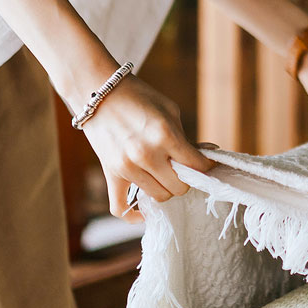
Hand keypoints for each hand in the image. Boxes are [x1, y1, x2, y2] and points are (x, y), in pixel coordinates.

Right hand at [79, 76, 214, 222]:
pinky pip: (121, 208)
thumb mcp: (170, 111)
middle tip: (184, 169)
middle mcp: (146, 155)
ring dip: (166, 188)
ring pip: (159, 197)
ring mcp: (127, 167)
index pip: (196, 166)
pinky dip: (134, 216)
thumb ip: (186, 138)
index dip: (207, 167)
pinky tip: (145, 213)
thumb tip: (205, 156)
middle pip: (179, 187)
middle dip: (187, 179)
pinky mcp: (110, 174)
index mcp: (165, 136)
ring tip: (165, 176)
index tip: (208, 165)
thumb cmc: (138, 97)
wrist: (98, 91)